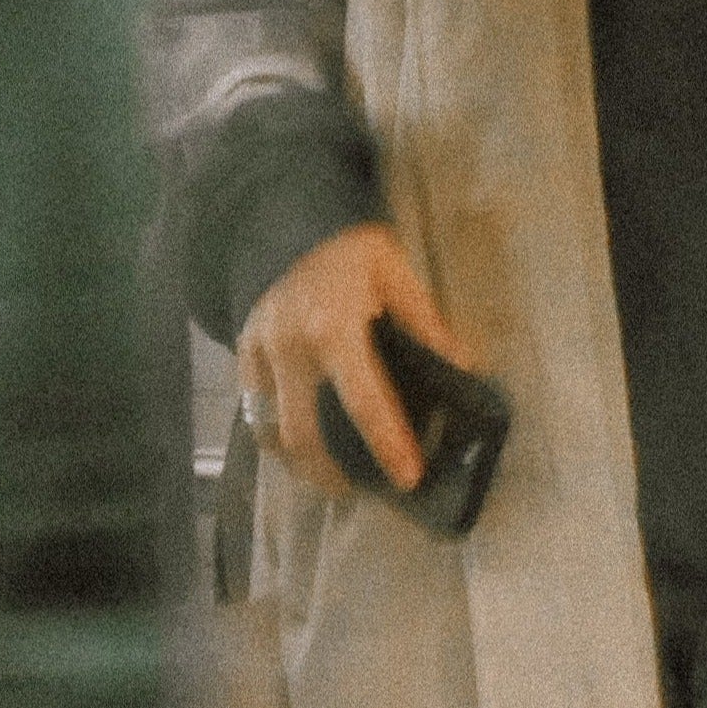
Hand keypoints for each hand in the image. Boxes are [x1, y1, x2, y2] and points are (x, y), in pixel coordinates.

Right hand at [242, 222, 471, 500]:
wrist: (285, 218)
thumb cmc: (347, 248)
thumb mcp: (394, 271)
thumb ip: (424, 321)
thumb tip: (464, 365)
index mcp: (333, 328)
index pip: (364, 402)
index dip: (387, 444)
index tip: (408, 477)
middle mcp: (290, 349)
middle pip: (301, 436)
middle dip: (327, 474)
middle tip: (356, 489)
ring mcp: (259, 353)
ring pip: (267, 431)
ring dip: (297, 461)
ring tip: (327, 474)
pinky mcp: (242, 353)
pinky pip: (253, 409)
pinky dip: (273, 434)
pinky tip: (298, 443)